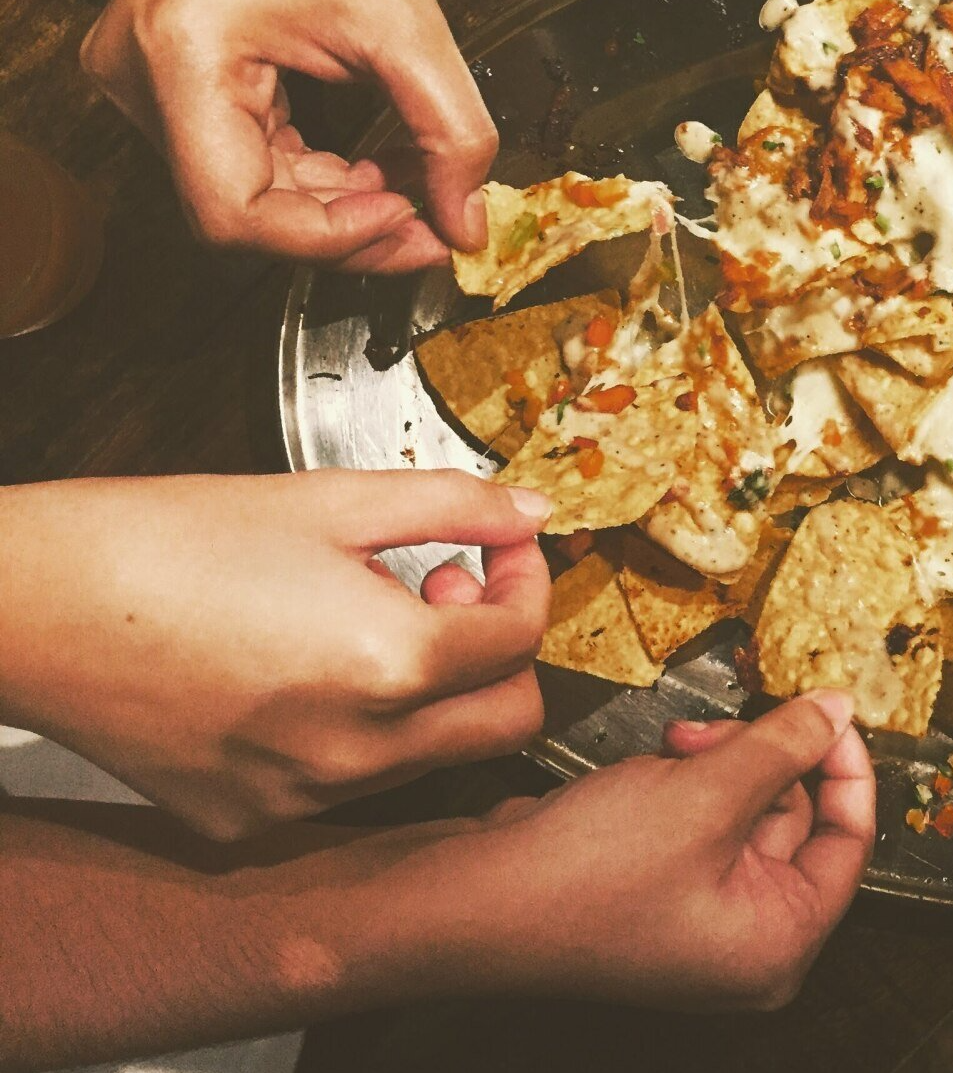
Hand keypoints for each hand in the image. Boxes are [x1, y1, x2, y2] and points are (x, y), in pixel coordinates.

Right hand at [0, 469, 552, 838]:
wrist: (31, 605)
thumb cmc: (166, 543)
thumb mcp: (331, 500)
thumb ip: (454, 506)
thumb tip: (531, 513)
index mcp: (388, 665)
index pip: (521, 640)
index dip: (527, 579)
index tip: (503, 547)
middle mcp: (354, 754)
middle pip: (507, 723)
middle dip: (501, 654)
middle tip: (449, 589)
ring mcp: (300, 801)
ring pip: (432, 760)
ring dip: (431, 691)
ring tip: (362, 616)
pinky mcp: (247, 824)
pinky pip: (346, 787)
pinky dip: (356, 732)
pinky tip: (302, 669)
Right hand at [82, 0, 494, 271]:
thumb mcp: (407, 19)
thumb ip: (449, 129)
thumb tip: (467, 222)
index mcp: (180, 58)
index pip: (235, 214)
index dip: (329, 239)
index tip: (412, 224)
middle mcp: (142, 80)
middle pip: (240, 214)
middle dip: (345, 230)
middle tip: (430, 226)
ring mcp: (149, 84)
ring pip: (247, 196)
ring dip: (336, 208)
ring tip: (411, 188)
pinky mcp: (174, 85)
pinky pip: (246, 162)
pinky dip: (317, 178)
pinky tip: (372, 168)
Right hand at [442, 693, 874, 1009]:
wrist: (469, 898)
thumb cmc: (580, 877)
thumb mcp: (706, 793)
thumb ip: (784, 746)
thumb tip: (836, 712)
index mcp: (778, 944)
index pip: (850, 841)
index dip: (845, 766)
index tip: (831, 712)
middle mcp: (745, 942)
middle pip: (796, 819)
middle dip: (759, 758)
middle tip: (718, 729)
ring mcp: (699, 918)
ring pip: (745, 808)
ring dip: (716, 763)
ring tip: (671, 750)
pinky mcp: (659, 891)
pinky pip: (700, 819)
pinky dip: (683, 783)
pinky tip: (648, 771)